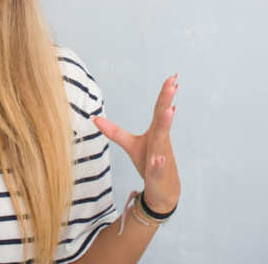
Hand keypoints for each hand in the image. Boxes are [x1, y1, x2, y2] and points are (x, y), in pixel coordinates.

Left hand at [91, 74, 180, 212]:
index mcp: (156, 132)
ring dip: (165, 124)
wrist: (163, 190)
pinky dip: (158, 163)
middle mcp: (161, 141)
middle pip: (163, 118)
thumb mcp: (130, 145)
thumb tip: (94, 118)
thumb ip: (114, 131)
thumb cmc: (149, 163)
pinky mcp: (157, 174)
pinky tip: (158, 159)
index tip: (173, 77)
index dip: (165, 93)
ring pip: (163, 140)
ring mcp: (161, 157)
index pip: (160, 109)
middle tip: (173, 83)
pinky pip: (158, 168)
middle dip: (167, 100)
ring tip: (169, 110)